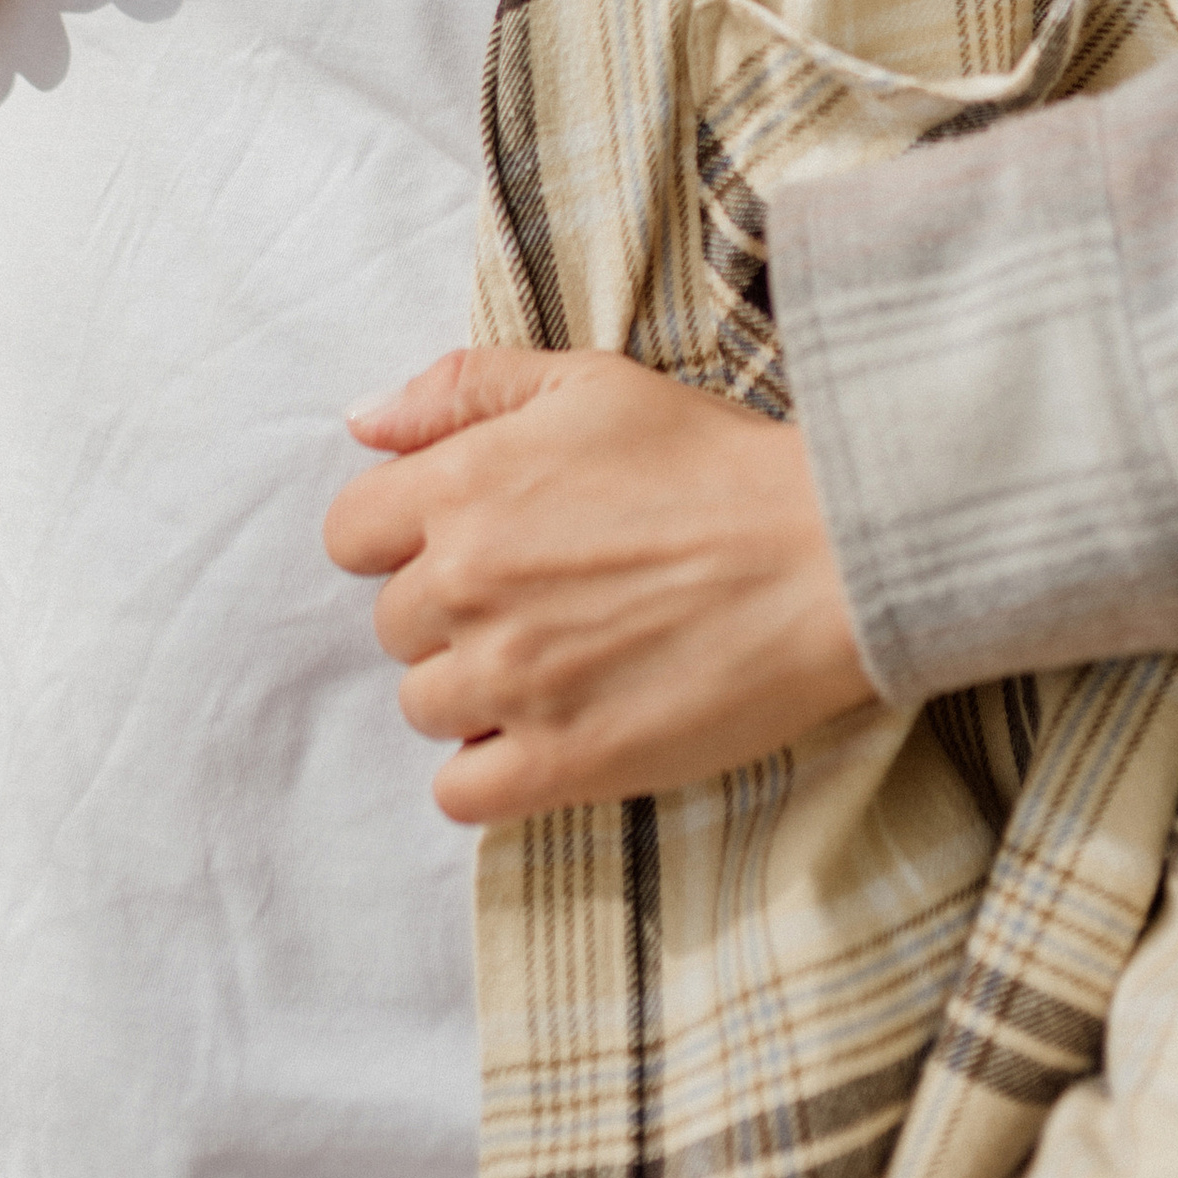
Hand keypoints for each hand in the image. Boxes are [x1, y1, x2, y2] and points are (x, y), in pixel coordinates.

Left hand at [323, 348, 875, 822]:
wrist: (827, 556)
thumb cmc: (715, 463)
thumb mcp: (587, 383)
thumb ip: (462, 389)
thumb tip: (361, 423)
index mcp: (465, 485)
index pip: (349, 533)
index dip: (402, 537)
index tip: (466, 542)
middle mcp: (469, 584)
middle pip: (392, 625)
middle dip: (449, 612)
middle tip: (541, 596)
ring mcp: (511, 681)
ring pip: (424, 707)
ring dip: (474, 690)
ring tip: (560, 661)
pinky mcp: (563, 762)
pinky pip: (462, 794)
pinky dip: (491, 773)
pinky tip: (549, 732)